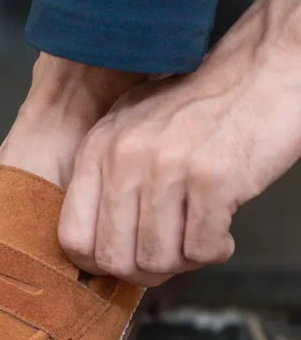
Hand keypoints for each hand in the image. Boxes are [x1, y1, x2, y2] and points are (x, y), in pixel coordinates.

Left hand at [59, 0, 300, 286]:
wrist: (266, 67)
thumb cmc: (200, 110)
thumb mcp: (133, 133)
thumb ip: (108, 184)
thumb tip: (95, 256)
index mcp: (98, 149)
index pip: (73, 238)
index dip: (98, 263)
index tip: (126, 257)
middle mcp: (125, 157)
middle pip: (113, 259)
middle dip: (144, 271)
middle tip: (171, 257)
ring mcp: (168, 166)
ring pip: (156, 260)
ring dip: (182, 262)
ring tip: (199, 238)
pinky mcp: (213, 177)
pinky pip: (200, 250)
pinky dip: (214, 250)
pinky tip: (222, 231)